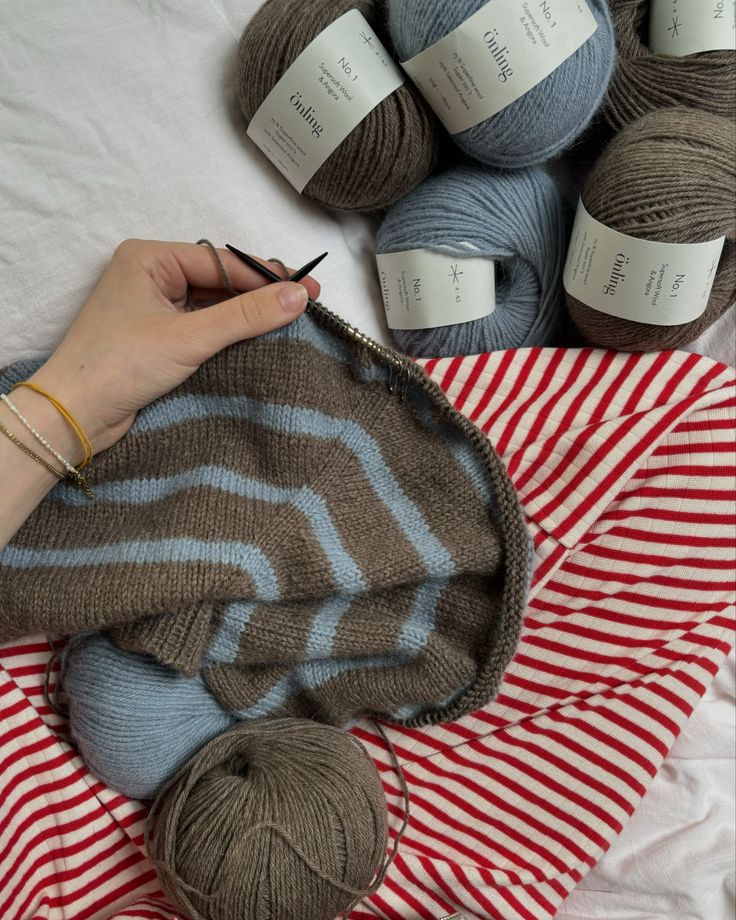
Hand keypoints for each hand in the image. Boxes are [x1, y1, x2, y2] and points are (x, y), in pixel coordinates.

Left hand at [27, 239, 318, 460]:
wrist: (75, 416)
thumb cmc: (119, 365)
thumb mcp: (190, 337)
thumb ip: (246, 316)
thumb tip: (298, 297)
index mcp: (149, 258)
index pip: (222, 261)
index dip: (267, 276)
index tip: (307, 290)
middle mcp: (150, 275)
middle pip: (219, 280)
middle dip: (260, 294)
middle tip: (305, 304)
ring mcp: (152, 307)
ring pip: (212, 304)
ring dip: (246, 315)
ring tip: (289, 322)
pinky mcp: (156, 337)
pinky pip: (202, 326)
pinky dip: (228, 333)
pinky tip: (257, 340)